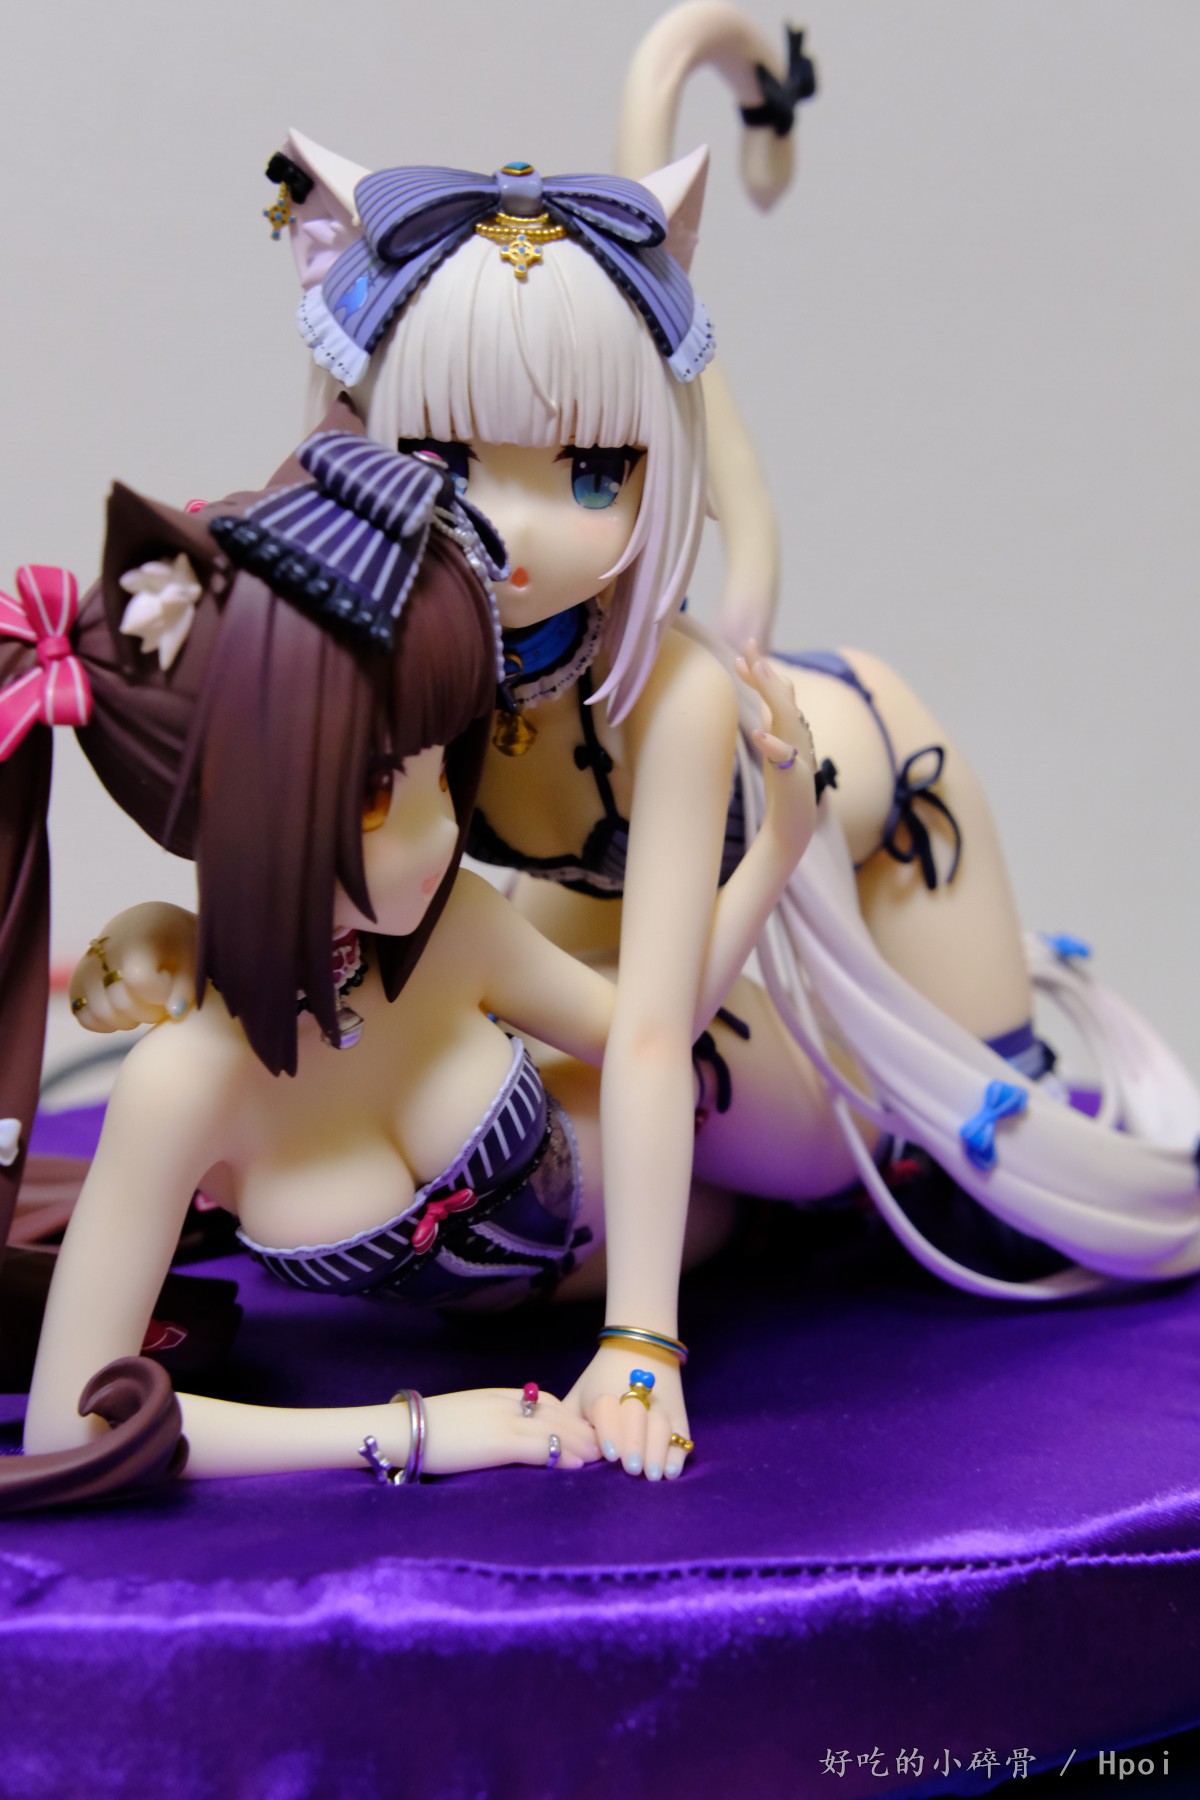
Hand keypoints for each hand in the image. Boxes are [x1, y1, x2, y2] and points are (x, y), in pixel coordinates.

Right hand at [68, 903, 197, 1033]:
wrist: (147, 927)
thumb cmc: (176, 945)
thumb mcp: (192, 959)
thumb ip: (187, 986)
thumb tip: (175, 1012)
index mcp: (137, 940)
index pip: (139, 981)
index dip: (159, 993)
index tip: (169, 982)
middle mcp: (104, 953)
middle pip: (121, 1004)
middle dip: (149, 1012)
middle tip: (160, 998)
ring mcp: (86, 969)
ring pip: (102, 1015)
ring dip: (129, 1019)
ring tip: (143, 1000)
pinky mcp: (76, 985)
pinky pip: (86, 1019)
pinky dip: (107, 1022)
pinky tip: (124, 1007)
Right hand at [423, 1388, 600, 1475]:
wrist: (403, 1429)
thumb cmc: (427, 1427)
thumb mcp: (464, 1415)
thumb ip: (487, 1419)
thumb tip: (501, 1435)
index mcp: (496, 1395)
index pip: (543, 1400)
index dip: (566, 1415)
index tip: (582, 1429)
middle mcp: (504, 1403)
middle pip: (554, 1412)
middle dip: (580, 1428)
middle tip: (603, 1444)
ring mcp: (502, 1421)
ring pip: (552, 1429)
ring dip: (579, 1443)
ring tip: (598, 1457)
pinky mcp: (497, 1442)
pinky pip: (537, 1447)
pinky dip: (560, 1455)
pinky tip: (575, 1465)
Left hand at [565, 1342, 691, 1481]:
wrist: (638, 1348)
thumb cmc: (601, 1381)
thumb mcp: (579, 1395)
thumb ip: (565, 1422)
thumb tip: (556, 1452)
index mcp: (604, 1393)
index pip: (607, 1409)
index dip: (609, 1431)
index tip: (610, 1455)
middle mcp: (635, 1398)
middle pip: (636, 1418)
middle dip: (635, 1444)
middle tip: (632, 1469)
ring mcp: (659, 1407)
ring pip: (660, 1426)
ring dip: (657, 1451)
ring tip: (652, 1475)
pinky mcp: (678, 1415)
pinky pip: (681, 1435)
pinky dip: (677, 1454)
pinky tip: (671, 1472)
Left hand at [735, 639, 817, 860]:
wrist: (793, 825)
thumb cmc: (783, 787)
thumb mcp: (774, 749)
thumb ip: (772, 724)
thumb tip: (763, 701)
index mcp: (790, 730)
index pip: (776, 694)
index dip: (760, 674)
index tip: (740, 654)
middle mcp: (798, 737)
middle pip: (783, 697)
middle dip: (766, 672)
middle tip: (749, 646)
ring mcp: (799, 756)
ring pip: (787, 718)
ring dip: (773, 694)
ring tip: (758, 672)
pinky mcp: (795, 778)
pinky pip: (784, 757)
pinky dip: (772, 744)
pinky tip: (758, 733)